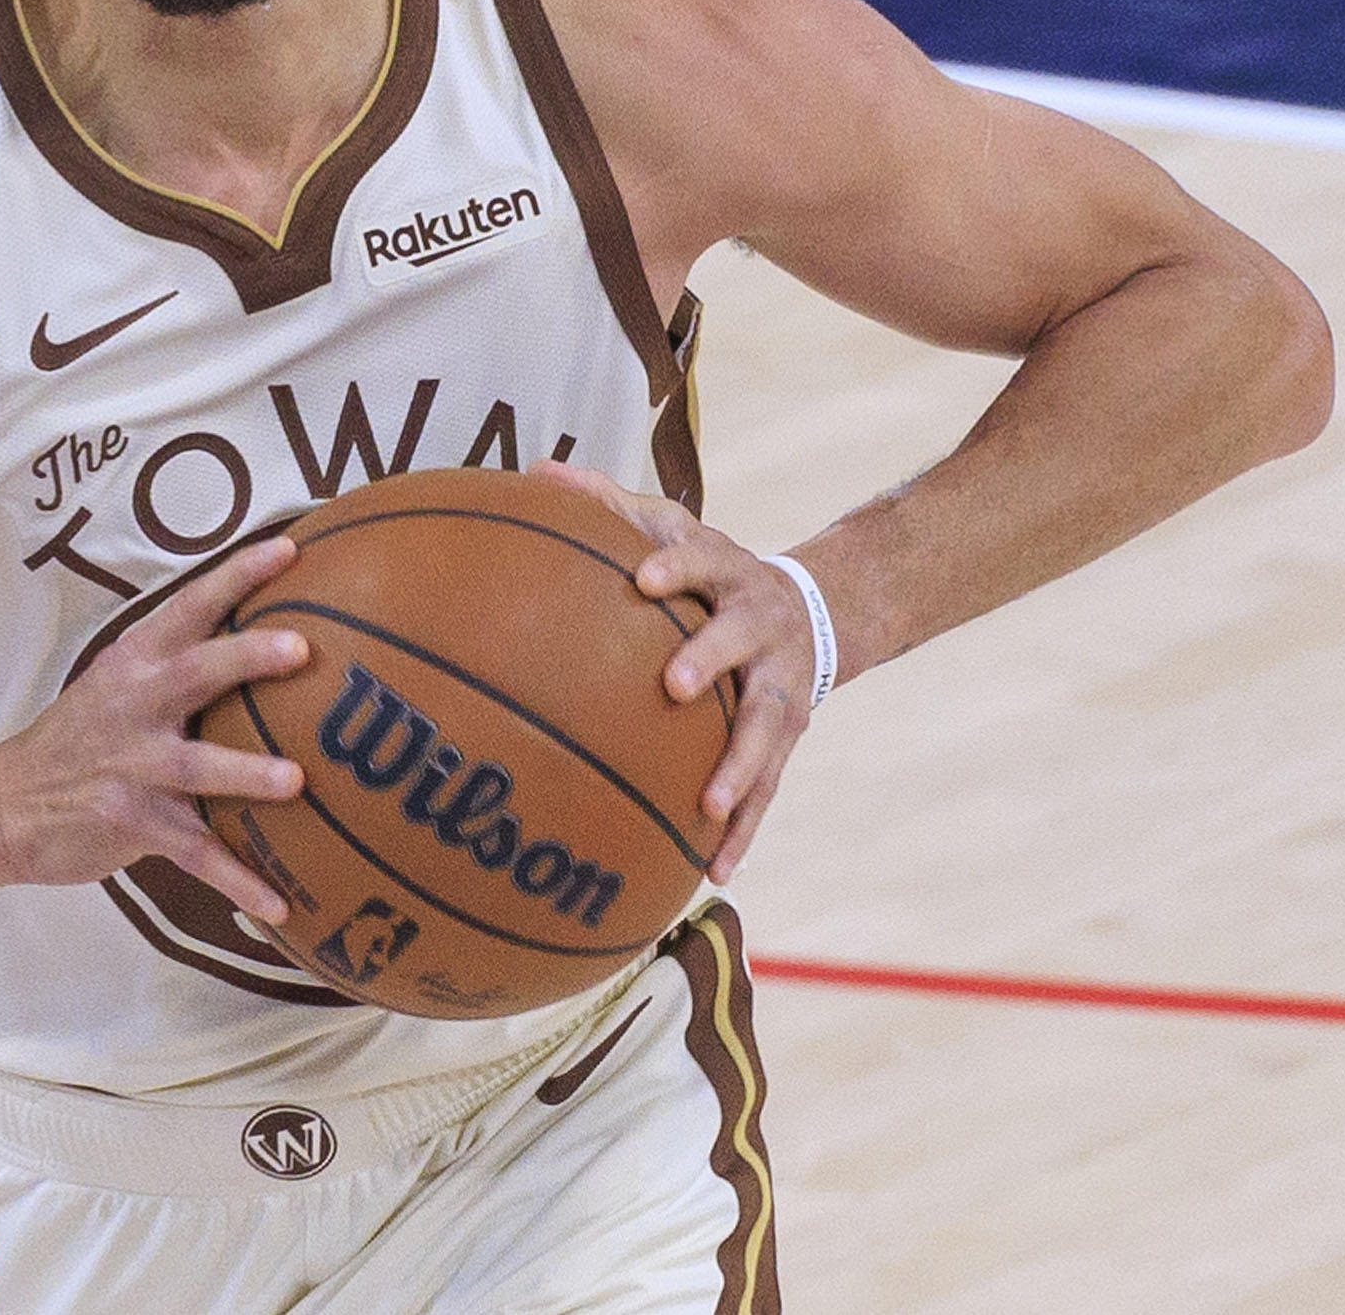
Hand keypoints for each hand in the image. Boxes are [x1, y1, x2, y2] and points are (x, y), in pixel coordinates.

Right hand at [0, 536, 311, 920]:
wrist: (5, 803)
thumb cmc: (79, 741)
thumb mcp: (117, 684)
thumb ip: (177, 663)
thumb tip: (267, 639)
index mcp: (135, 663)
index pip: (190, 605)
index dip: (239, 575)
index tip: (291, 549)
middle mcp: (135, 705)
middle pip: (195, 672)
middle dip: (246, 657)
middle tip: (301, 648)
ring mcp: (132, 766)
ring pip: (196, 768)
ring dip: (245, 774)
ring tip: (295, 782)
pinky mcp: (132, 823)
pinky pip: (195, 854)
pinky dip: (239, 880)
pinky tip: (282, 905)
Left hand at [529, 462, 818, 884]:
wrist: (808, 607)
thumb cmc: (707, 568)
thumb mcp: (670, 527)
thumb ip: (608, 505)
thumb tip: (537, 472)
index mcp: (726, 572)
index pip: (700, 558)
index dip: (675, 567)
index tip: (640, 580)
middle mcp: (760, 625)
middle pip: (742, 640)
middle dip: (712, 660)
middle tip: (674, 686)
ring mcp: (780, 684)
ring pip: (766, 727)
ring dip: (741, 767)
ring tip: (710, 807)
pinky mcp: (788, 734)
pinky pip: (769, 786)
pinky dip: (745, 830)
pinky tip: (715, 872)